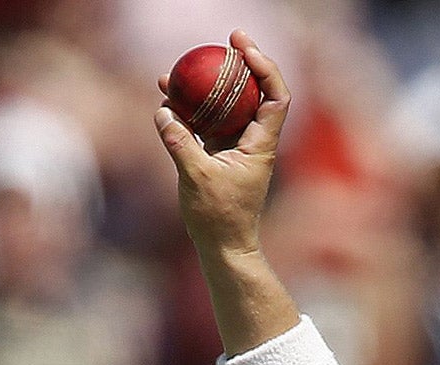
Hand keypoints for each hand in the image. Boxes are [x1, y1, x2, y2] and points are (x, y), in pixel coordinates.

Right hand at [154, 31, 290, 261]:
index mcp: (261, 145)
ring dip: (208, 86)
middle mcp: (253, 142)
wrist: (224, 248)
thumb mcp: (196, 178)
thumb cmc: (219, 218)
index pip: (275, 97)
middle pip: (253, 93)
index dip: (265, 67)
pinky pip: (207, 124)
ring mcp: (236, 148)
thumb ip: (180, 143)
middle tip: (222, 41)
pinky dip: (191, 110)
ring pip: (226, 107)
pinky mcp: (219, 156)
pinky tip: (167, 98)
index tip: (244, 47)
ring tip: (181, 68)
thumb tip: (164, 112)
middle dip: (239, 64)